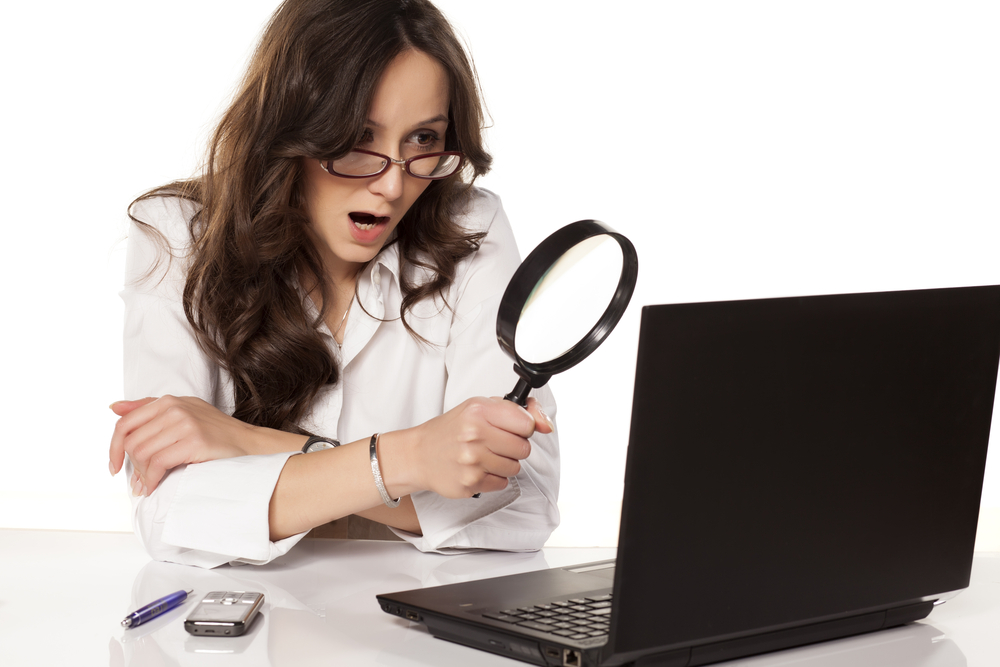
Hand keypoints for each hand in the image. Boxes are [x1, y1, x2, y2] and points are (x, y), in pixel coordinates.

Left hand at [108, 395, 259, 496]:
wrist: (248, 444)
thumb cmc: (216, 432)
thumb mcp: (183, 411)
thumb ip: (149, 408)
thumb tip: (114, 407)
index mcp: (168, 401)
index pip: (125, 423)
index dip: (113, 448)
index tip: (114, 466)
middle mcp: (175, 408)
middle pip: (132, 442)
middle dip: (131, 467)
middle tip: (139, 481)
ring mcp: (185, 424)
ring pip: (142, 453)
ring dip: (141, 475)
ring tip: (148, 485)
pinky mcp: (193, 441)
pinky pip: (158, 463)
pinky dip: (151, 479)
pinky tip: (154, 486)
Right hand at [390, 396, 553, 498]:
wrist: (419, 455)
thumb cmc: (451, 430)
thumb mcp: (480, 407)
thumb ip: (518, 410)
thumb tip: (547, 424)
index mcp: (479, 411)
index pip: (527, 423)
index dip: (523, 427)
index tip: (513, 428)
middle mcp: (475, 434)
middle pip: (523, 448)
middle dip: (513, 447)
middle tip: (494, 443)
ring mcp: (472, 461)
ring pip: (515, 467)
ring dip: (504, 463)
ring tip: (484, 456)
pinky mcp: (470, 483)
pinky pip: (502, 483)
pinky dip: (493, 478)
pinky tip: (477, 469)